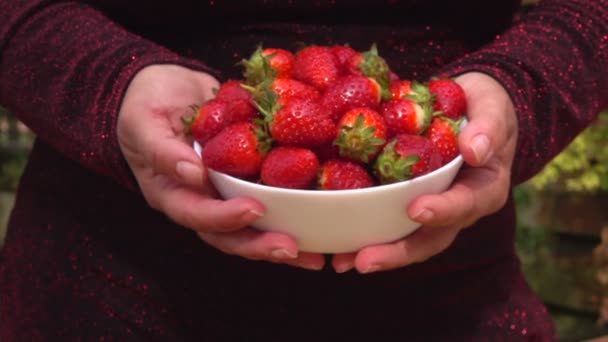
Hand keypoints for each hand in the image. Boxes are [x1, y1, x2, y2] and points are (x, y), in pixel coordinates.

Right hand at [117, 64, 324, 269]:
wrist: (166, 88)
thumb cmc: (146, 104)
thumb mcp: (144, 121)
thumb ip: (163, 150)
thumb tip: (193, 174)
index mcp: (172, 192)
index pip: (196, 214)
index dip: (224, 218)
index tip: (254, 210)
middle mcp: (200, 200)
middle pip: (229, 235)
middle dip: (261, 244)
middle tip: (293, 248)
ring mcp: (224, 193)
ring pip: (253, 227)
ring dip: (282, 239)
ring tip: (316, 253)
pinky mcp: (246, 179)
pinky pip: (269, 199)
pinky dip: (293, 212)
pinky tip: (322, 220)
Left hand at [332, 72, 517, 272]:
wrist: (469, 108)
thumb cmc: (484, 107)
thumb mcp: (492, 107)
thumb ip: (488, 126)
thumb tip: (475, 151)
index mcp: (483, 189)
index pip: (465, 204)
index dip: (442, 210)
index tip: (415, 209)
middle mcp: (457, 209)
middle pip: (430, 239)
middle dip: (397, 252)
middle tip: (364, 260)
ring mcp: (431, 210)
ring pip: (405, 239)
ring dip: (375, 252)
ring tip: (341, 261)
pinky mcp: (406, 203)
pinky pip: (386, 222)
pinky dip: (362, 232)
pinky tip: (335, 241)